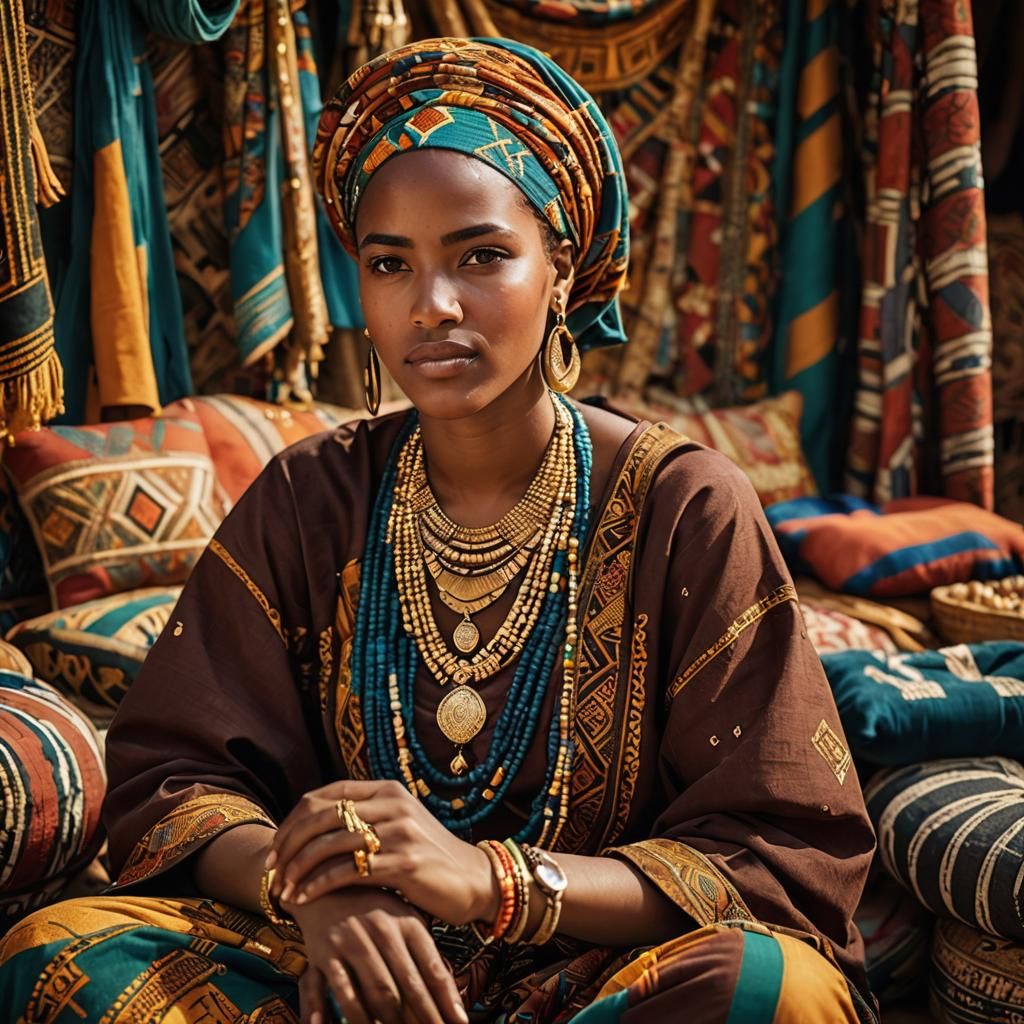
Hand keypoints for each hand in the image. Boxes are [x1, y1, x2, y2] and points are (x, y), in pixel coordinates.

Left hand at [268, 779, 497, 926]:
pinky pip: (348, 870)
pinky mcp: (406, 862)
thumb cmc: (429, 857)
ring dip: (298, 869)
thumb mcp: (398, 826)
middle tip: (271, 871)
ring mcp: (400, 831)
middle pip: (320, 816)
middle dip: (287, 845)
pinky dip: (319, 885)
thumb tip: (310, 830)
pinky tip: (304, 899)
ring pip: (330, 843)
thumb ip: (364, 819)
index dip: (291, 823)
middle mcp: (392, 803)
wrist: (475, 880)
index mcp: (386, 790)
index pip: (323, 796)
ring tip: (283, 890)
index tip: (274, 850)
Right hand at [287, 887, 467, 1023]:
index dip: (447, 999)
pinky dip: (345, 1014)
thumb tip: (450, 991)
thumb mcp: (403, 917)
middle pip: (407, 985)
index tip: (459, 1022)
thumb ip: (423, 949)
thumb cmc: (374, 906)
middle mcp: (382, 930)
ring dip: (390, 1021)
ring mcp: (352, 940)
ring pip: (376, 993)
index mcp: (407, 921)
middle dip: (424, 1017)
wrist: (326, 879)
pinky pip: (336, 992)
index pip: (432, 967)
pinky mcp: (324, 952)